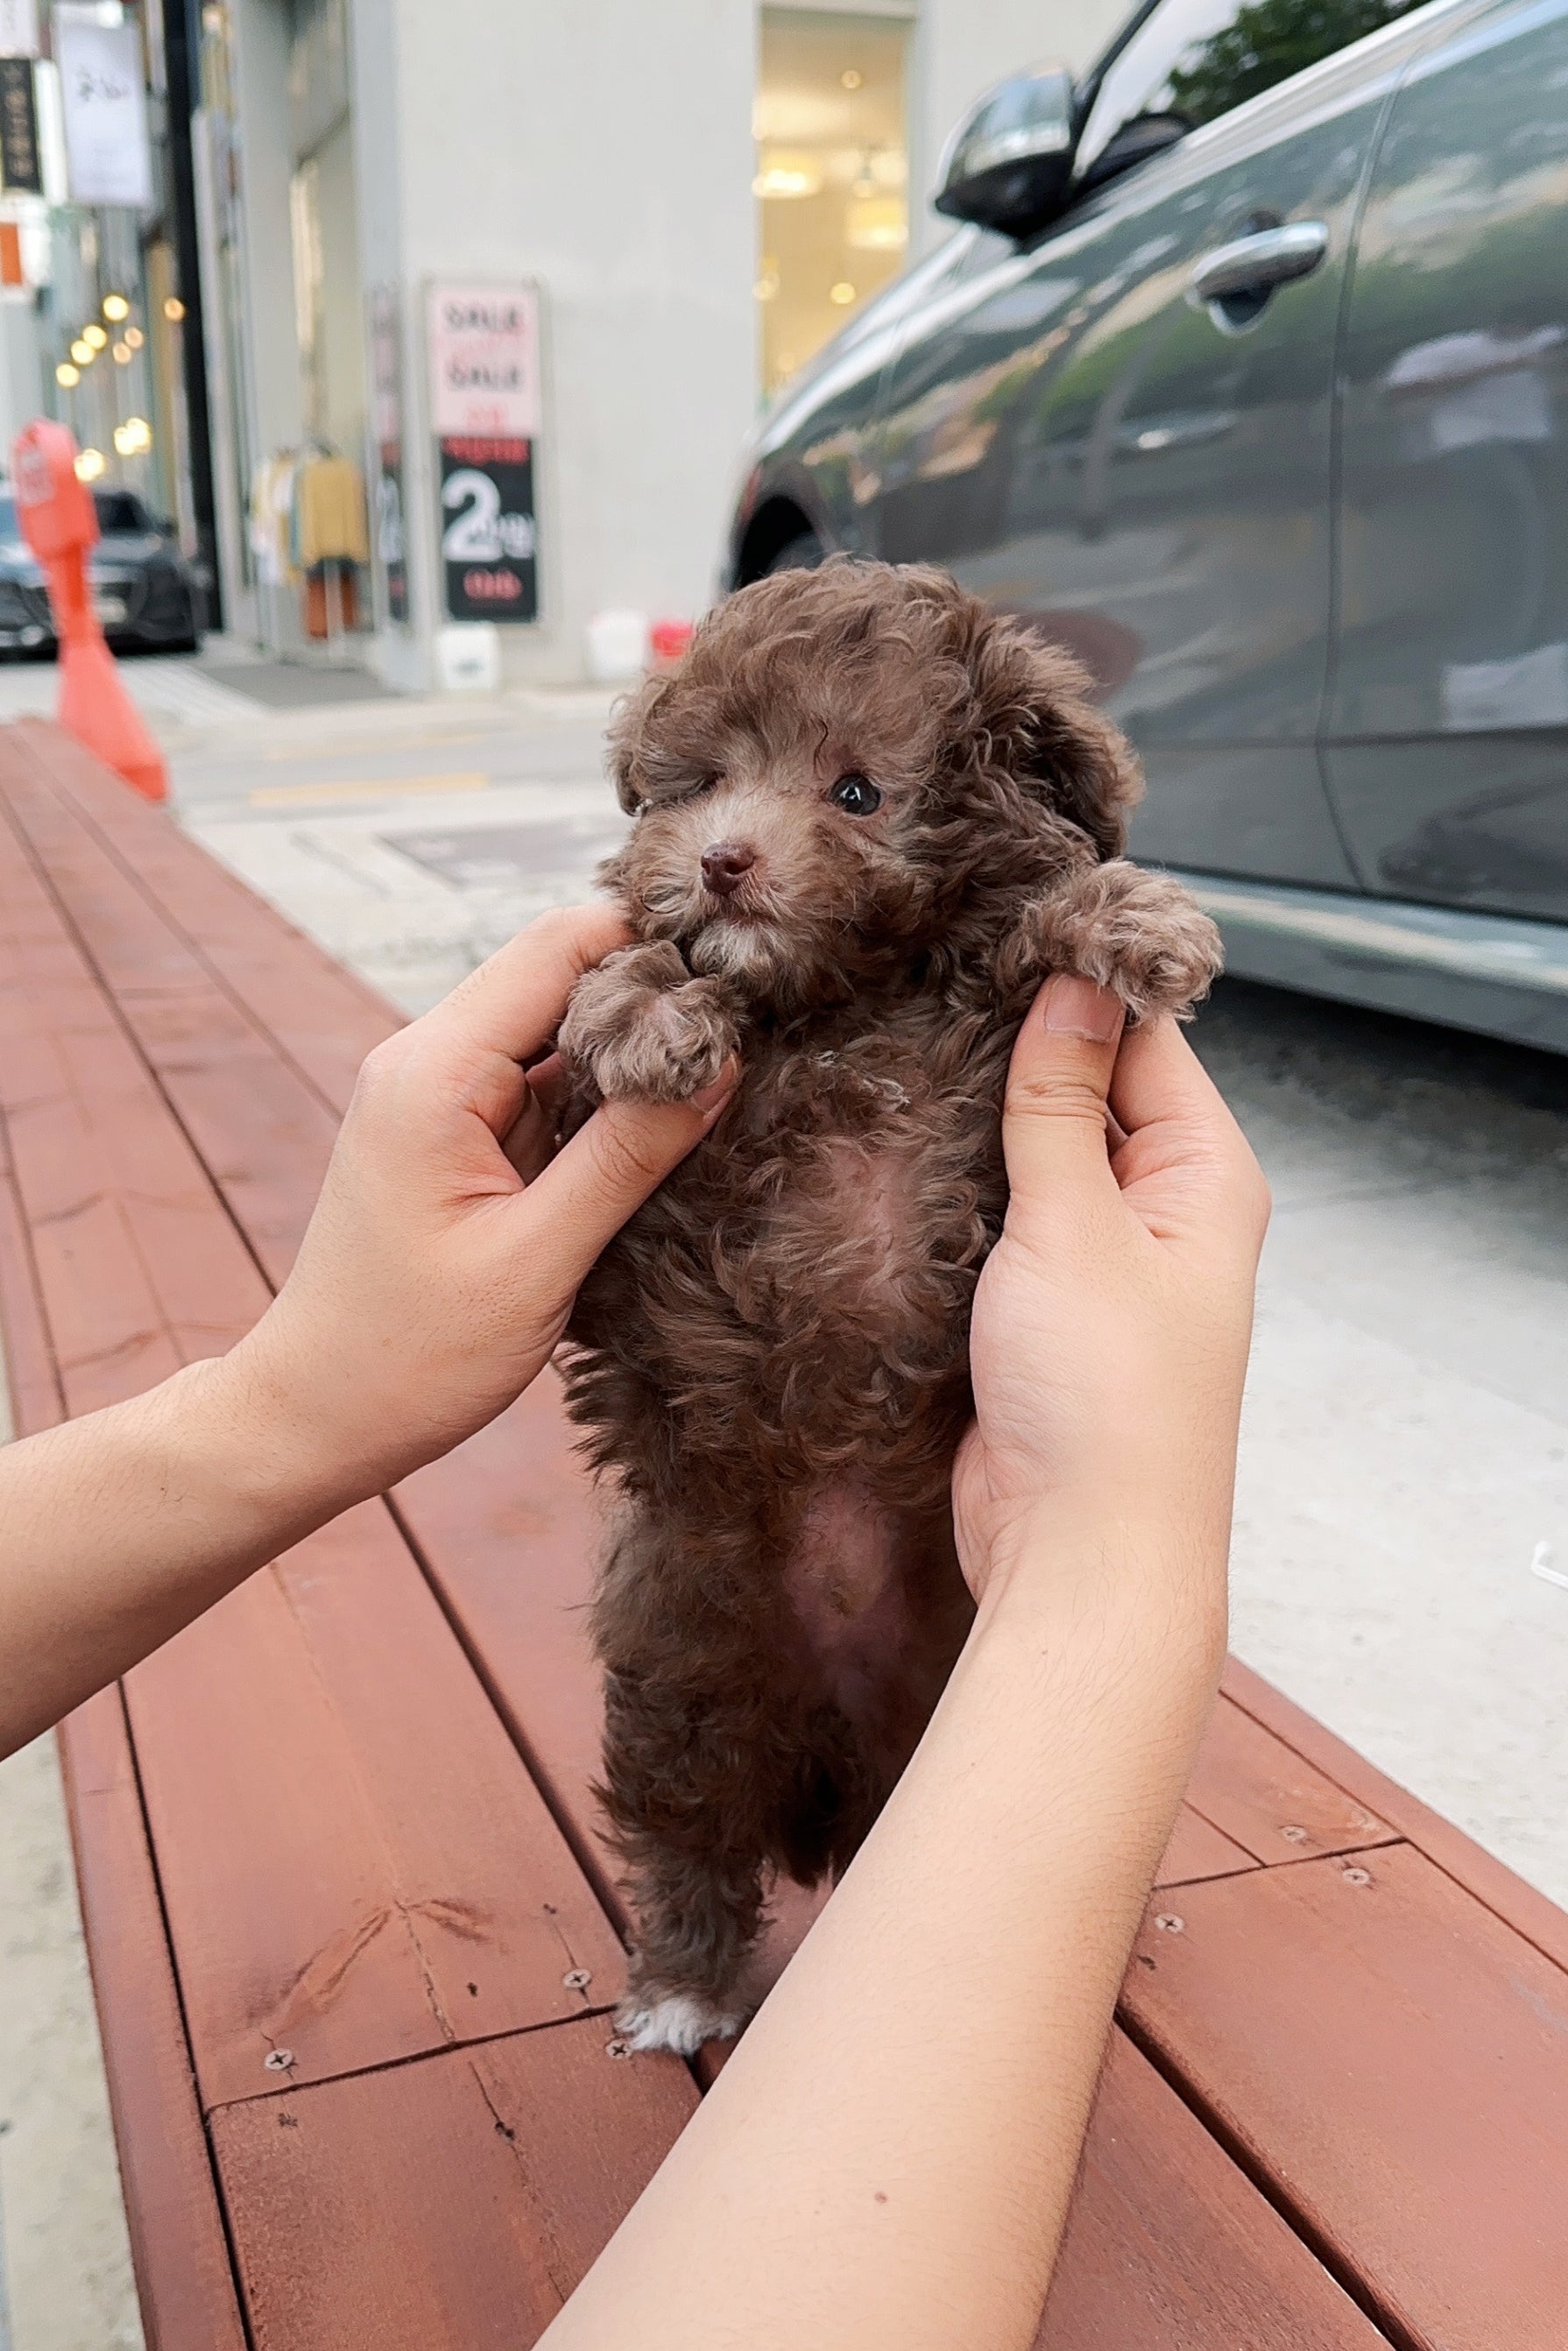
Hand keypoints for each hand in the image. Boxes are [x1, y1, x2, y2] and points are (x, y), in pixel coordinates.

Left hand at [227, 905, 736, 1509]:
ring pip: (554, 1028)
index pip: (559, 945)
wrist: (317, 1414)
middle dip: (650, 996)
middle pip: (560, 973)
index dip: (651, 948)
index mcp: (436, 1070)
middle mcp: (427, 1060)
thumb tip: (720, 1061)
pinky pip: (538, 1083)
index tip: (734, 987)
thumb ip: (629, 1153)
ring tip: (712, 1085)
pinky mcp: (451, 1134)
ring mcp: (436, 1095)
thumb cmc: (413, 1354)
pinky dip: (597, 1097)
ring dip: (628, 1050)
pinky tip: (655, 1130)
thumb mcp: (538, 1258)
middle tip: (740, 1039)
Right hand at [953, 974, 1268, 1605]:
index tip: (985, 932)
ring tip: (891, 1051)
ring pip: (1033, 1153)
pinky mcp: (1041, 1305)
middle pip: (1085, 1088)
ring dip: (976, 1122)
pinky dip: (957, 1187)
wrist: (1078, 1556)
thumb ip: (1058, 1102)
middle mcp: (1161, 1208)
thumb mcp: (1073, 1227)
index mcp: (1202, 1175)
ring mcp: (1100, 1258)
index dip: (1071, 981)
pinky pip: (1000, 1217)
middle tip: (914, 985)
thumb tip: (1070, 984)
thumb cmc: (1106, 1404)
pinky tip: (897, 1148)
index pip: (1142, 1037)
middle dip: (1012, 1047)